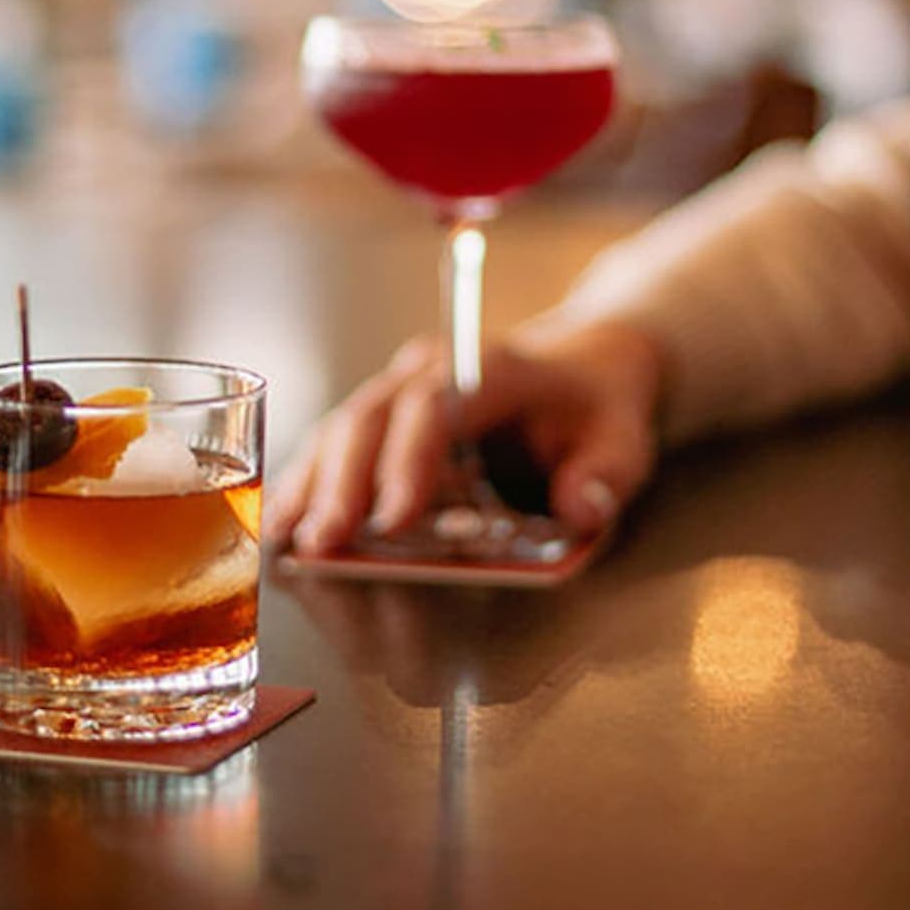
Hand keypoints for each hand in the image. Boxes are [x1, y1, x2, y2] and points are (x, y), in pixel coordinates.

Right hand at [267, 318, 664, 555]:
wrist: (581, 365)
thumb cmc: (596, 406)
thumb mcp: (625, 439)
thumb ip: (607, 475)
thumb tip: (580, 510)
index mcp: (491, 368)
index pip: (436, 406)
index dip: (408, 462)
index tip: (392, 522)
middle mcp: (432, 370)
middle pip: (370, 416)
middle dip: (341, 483)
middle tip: (323, 544)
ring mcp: (400, 390)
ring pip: (341, 428)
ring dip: (312, 485)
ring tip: (288, 541)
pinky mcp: (384, 419)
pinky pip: (335, 444)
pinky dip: (307, 482)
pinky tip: (284, 524)